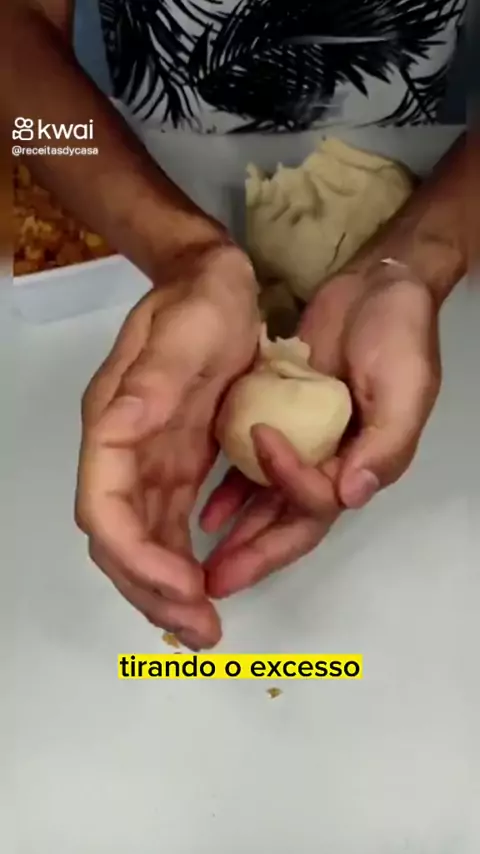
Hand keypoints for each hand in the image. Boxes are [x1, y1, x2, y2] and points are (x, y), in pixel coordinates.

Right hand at [75, 245, 259, 648]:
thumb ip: (152, 380)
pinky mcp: (176, 466)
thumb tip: (120, 428)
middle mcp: (124, 454)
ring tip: (206, 627)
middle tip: (201, 631)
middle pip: (121, 540)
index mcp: (115, 426)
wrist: (213, 284)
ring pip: (144, 544)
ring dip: (168, 591)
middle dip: (153, 591)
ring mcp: (148, 464)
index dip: (137, 557)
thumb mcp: (185, 330)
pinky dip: (182, 563)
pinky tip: (208, 586)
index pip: (106, 509)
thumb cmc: (200, 301)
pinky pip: (170, 528)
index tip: (185, 586)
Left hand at [201, 268, 440, 597]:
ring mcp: (304, 450)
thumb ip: (384, 444)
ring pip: (268, 508)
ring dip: (238, 537)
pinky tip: (206, 512)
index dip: (291, 482)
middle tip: (213, 584)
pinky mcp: (280, 426)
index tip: (263, 437)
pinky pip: (253, 473)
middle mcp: (332, 467)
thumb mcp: (405, 388)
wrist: (377, 289)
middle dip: (254, 555)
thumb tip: (353, 494)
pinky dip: (231, 495)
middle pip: (290, 524)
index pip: (320, 498)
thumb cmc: (398, 336)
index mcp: (363, 465)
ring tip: (201, 564)